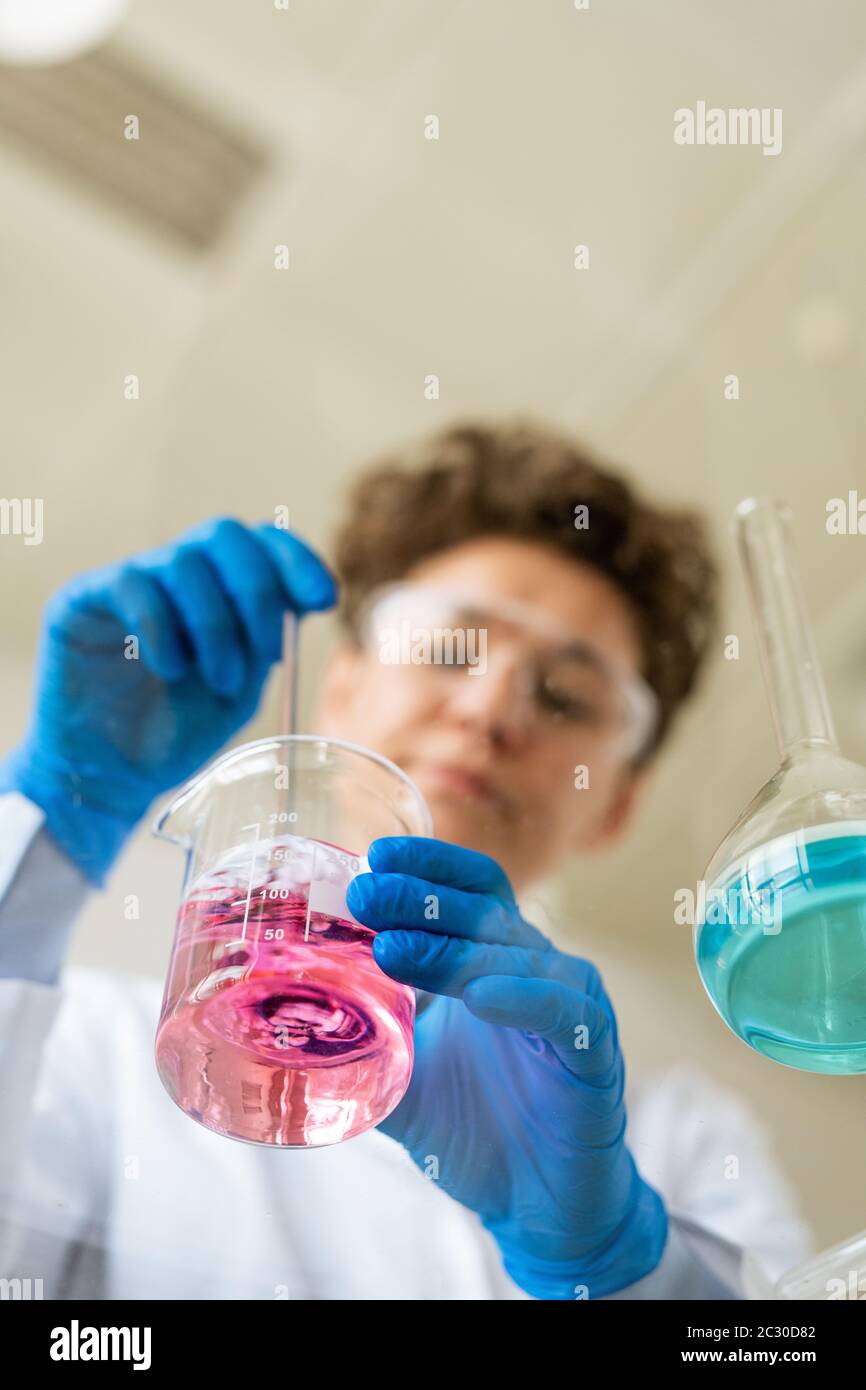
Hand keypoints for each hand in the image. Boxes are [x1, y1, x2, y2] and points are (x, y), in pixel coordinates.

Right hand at [0, 517, 336, 883]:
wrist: (113, 776)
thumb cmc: (178, 731)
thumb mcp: (241, 687)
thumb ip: (266, 642)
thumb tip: (303, 602)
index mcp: (220, 588)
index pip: (262, 543)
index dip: (296, 560)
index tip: (324, 599)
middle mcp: (177, 574)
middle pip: (226, 535)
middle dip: (259, 592)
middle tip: (267, 653)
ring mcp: (130, 581)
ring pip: (185, 562)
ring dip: (215, 625)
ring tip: (219, 681)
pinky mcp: (83, 599)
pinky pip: (132, 585)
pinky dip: (162, 628)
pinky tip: (169, 670)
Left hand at [347, 836, 667, 1299]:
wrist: (537, 1206)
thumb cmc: (474, 1128)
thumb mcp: (402, 1073)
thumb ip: (361, 1034)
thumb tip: (283, 1012)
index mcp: (495, 960)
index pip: (471, 888)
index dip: (428, 866)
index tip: (373, 858)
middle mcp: (536, 969)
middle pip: (484, 910)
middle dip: (420, 897)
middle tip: (364, 896)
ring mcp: (570, 1006)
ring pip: (516, 955)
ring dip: (452, 948)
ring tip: (392, 949)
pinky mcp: (593, 1052)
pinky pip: (561, 1011)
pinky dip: (521, 997)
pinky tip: (478, 998)